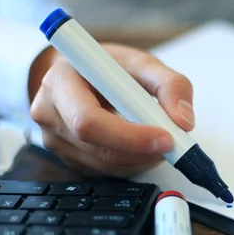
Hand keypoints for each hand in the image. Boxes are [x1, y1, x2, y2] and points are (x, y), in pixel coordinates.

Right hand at [27, 43, 194, 177]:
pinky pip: (103, 172)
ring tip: (160, 141)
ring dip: (141, 159)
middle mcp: (50, 112)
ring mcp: (55, 139)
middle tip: (173, 145)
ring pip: (104, 165)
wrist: (86, 74)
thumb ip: (170, 84)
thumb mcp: (143, 63)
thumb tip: (183, 120)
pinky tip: (143, 148)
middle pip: (96, 147)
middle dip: (141, 151)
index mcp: (60, 81)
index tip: (165, 137)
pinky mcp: (68, 157)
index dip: (129, 136)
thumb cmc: (110, 67)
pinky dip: (132, 164)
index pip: (89, 120)